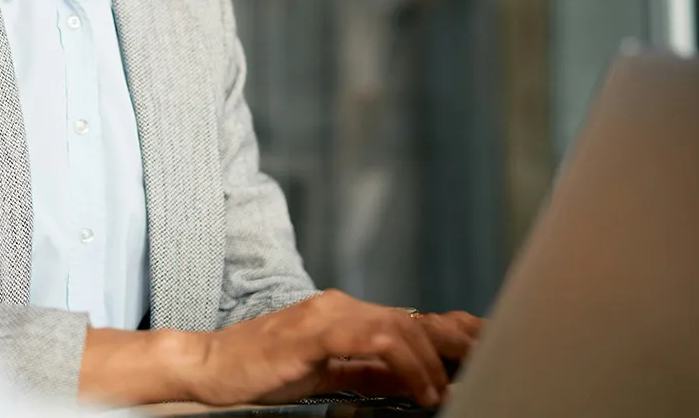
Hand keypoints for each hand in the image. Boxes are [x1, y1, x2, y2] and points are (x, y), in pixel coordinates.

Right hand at [185, 290, 483, 407]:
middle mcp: (341, 305)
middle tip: (486, 371)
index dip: (457, 334)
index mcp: (346, 315)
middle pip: (417, 318)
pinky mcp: (313, 330)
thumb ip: (370, 373)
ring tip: (443, 393)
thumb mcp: (327, 374)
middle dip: (459, 345)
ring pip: (402, 324)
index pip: (413, 318)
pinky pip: (374, 337)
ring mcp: (327, 314)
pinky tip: (419, 386)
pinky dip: (406, 363)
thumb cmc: (261, 372)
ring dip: (433, 362)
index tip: (489, 356)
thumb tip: (417, 382)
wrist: (210, 367)